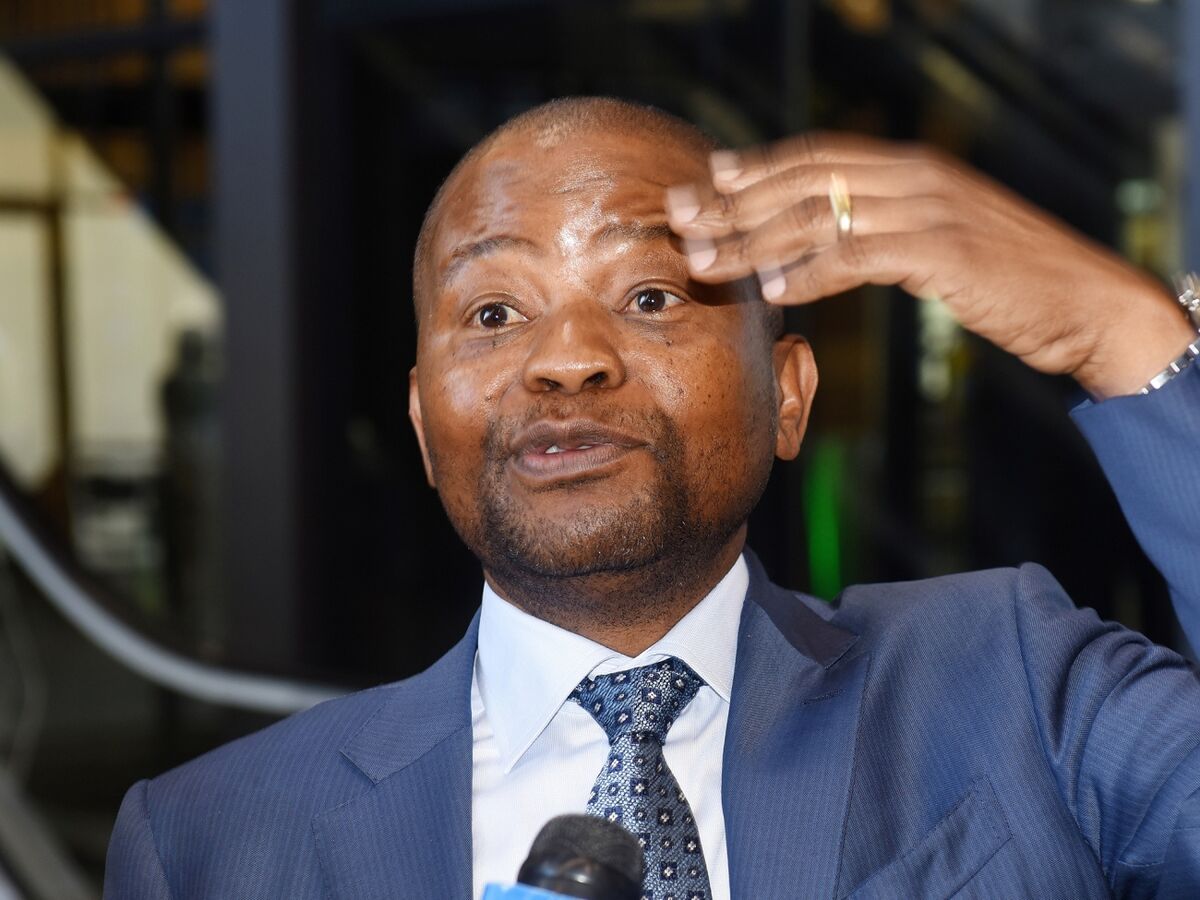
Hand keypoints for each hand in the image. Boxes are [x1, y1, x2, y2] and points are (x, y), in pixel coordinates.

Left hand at [664, 133, 1193, 398]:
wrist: (1087, 301)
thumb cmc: (1007, 277)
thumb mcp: (938, 239)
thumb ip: (882, 230)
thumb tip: (815, 246)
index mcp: (909, 168)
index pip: (815, 158)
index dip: (755, 169)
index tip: (703, 182)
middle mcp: (913, 177)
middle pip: (803, 182)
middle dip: (733, 203)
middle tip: (679, 221)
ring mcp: (929, 209)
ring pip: (819, 216)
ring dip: (754, 240)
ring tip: (706, 262)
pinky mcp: (945, 250)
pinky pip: (862, 255)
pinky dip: (814, 271)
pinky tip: (777, 291)